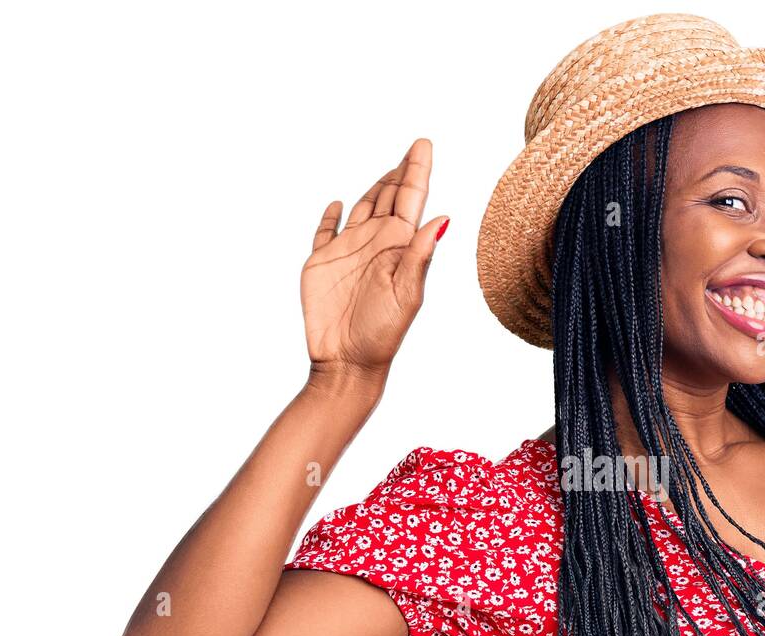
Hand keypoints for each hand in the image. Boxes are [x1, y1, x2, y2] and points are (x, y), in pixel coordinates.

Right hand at [300, 138, 446, 377]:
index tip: (424, 144)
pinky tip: (336, 203)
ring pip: (362, 208)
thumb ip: (420, 255)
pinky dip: (329, 216)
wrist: (347, 362)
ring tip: (389, 169)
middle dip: (400, 173)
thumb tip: (442, 217)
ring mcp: (348, 251)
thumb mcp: (407, 294)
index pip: (411, 199)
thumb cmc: (383, 334)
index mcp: (399, 246)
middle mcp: (376, 244)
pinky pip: (325, 231)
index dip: (417, 170)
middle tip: (413, 149)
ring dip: (375, 188)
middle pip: (389, 198)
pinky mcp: (322, 262)